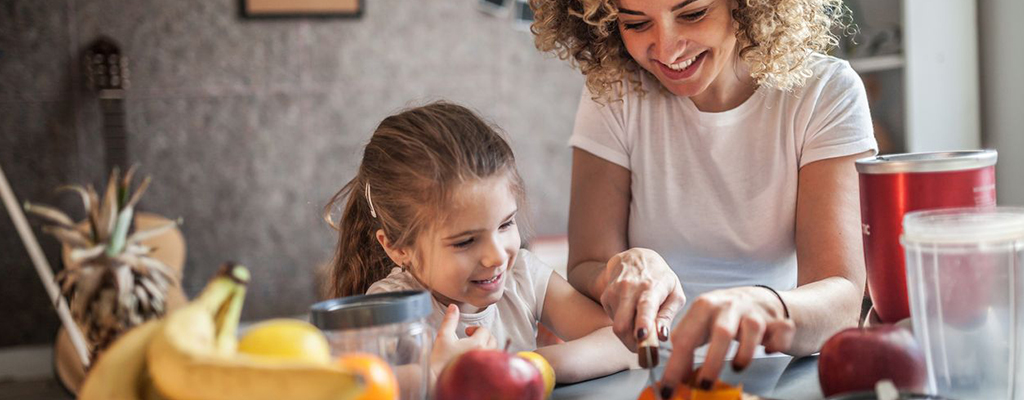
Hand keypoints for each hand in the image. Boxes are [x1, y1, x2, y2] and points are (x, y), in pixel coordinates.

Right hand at [429, 304, 498, 380]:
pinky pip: (492, 364)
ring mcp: (485, 366)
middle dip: (483, 336)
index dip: (475, 328)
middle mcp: (484, 354)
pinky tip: (475, 360)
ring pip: (494, 352)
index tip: (466, 332)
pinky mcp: (483, 374)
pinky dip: (487, 358)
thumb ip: (450, 320)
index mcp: (476, 344)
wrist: (435, 379)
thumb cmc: (439, 360)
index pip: (484, 330)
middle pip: (492, 340)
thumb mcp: (443, 336)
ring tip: (473, 349)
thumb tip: (453, 307)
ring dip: (486, 347)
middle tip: (471, 338)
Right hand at [599, 248, 685, 350]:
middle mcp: (629, 288)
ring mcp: (614, 292)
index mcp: (651, 287)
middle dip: (632, 344)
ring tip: (641, 327)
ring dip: (629, 336)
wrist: (635, 258)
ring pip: (617, 327)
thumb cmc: (660, 278)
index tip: (642, 336)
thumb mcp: (674, 293)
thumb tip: (661, 336)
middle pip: (623, 325)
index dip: (643, 322)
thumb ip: (668, 316)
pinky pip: (613, 321)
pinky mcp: (605, 297)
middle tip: (645, 349)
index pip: (645, 306)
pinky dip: (624, 324)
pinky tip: (631, 312)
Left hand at [659, 286, 795, 392]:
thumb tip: (676, 375)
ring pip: (752, 330)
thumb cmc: (728, 315)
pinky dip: (776, 345)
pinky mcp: (779, 319)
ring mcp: (756, 311)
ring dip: (745, 354)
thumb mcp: (703, 322)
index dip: (675, 366)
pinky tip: (769, 351)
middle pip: (721, 333)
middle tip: (705, 385)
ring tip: (738, 367)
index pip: (685, 338)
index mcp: (704, 306)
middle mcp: (729, 305)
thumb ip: (688, 343)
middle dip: (712, 362)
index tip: (669, 389)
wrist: (766, 300)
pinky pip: (781, 333)